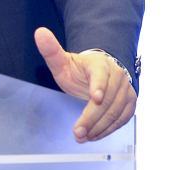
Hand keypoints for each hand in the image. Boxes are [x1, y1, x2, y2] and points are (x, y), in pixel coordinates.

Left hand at [34, 27, 136, 142]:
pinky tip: (94, 136)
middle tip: (77, 132)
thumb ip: (51, 51)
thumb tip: (39, 33)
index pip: (101, 75)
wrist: (98, 72)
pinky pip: (122, 119)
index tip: (94, 98)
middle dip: (92, 118)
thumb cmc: (79, 68)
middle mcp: (117, 76)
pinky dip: (108, 130)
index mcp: (100, 64)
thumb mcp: (63, 61)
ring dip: (99, 127)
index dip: (98, 86)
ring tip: (82, 136)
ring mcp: (126, 90)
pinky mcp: (130, 103)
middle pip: (107, 100)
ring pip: (115, 112)